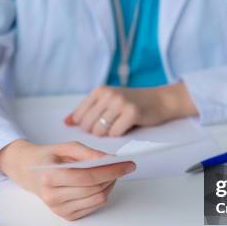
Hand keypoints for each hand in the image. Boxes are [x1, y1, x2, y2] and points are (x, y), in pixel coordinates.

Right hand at [0, 140, 135, 220]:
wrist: (28, 172)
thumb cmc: (48, 157)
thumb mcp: (66, 147)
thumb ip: (89, 153)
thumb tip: (110, 160)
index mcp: (50, 176)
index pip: (88, 177)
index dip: (112, 170)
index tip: (128, 164)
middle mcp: (52, 196)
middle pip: (96, 189)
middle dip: (113, 176)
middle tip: (121, 165)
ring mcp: (59, 209)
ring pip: (98, 199)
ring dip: (109, 185)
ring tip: (108, 173)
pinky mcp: (66, 216)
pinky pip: (94, 205)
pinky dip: (102, 193)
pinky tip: (98, 184)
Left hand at [65, 83, 197, 136]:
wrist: (161, 100)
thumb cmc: (133, 103)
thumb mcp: (108, 101)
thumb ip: (88, 111)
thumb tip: (66, 122)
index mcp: (99, 90)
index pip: (79, 116)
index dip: (86, 127)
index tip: (98, 126)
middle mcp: (108, 94)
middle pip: (88, 125)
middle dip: (96, 132)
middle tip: (110, 128)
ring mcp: (120, 103)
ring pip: (100, 131)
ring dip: (108, 134)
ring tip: (118, 126)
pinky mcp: (132, 113)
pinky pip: (115, 133)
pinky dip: (120, 135)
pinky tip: (127, 127)